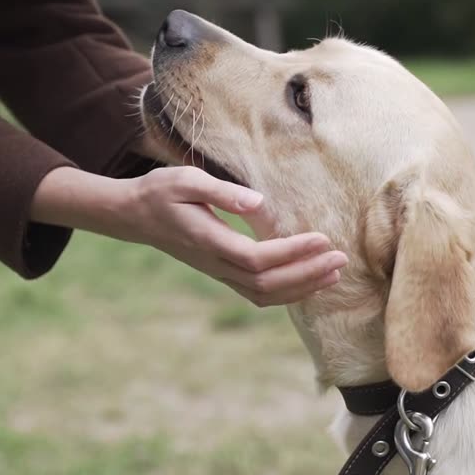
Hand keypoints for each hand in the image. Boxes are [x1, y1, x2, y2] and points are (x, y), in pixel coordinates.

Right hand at [111, 167, 347, 306]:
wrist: (135, 216)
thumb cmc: (161, 191)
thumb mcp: (186, 180)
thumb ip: (221, 192)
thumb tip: (259, 203)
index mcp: (208, 240)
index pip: (257, 258)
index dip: (292, 253)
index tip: (322, 239)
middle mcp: (214, 263)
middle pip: (266, 284)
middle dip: (306, 274)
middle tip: (340, 259)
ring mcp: (218, 273)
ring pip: (264, 294)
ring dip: (301, 287)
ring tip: (333, 273)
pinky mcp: (222, 273)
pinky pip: (258, 293)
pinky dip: (288, 292)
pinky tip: (310, 280)